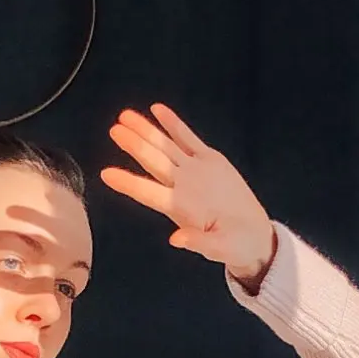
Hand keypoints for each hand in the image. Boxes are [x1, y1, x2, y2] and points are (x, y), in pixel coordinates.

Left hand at [99, 102, 276, 287]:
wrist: (252, 236)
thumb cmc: (233, 246)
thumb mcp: (220, 248)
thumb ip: (199, 243)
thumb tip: (176, 240)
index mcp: (182, 208)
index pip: (149, 193)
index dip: (128, 183)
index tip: (106, 174)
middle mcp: (183, 186)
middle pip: (154, 162)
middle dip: (135, 145)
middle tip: (115, 130)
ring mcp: (195, 171)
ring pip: (166, 146)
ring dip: (147, 131)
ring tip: (125, 116)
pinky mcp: (210, 160)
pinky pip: (188, 138)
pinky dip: (173, 124)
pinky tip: (157, 110)